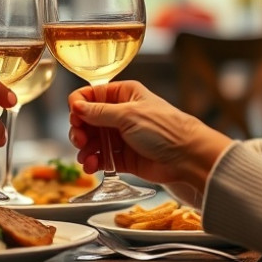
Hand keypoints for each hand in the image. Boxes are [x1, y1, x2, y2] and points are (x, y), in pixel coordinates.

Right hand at [68, 80, 230, 189]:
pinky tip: (91, 166)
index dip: (78, 105)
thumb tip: (76, 105)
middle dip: (79, 130)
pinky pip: (100, 158)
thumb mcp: (129, 115)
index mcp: (123, 94)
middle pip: (87, 119)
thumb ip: (99, 112)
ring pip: (92, 140)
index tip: (75, 117)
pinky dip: (93, 162)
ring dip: (84, 149)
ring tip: (86, 157)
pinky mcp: (123, 157)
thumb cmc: (165, 129)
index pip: (91, 95)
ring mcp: (121, 136)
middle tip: (80, 140)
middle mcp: (120, 114)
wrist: (186, 158)